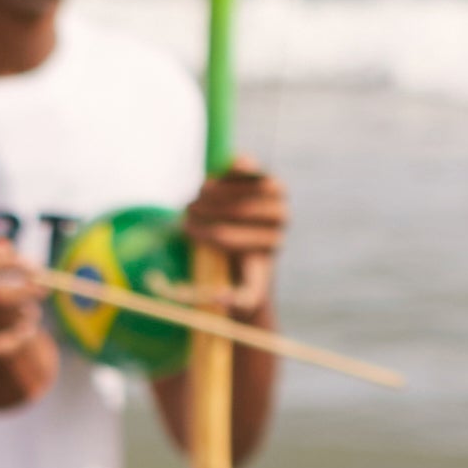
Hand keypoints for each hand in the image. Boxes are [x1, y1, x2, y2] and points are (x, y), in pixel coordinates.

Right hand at [180, 160, 288, 313]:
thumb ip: (239, 300)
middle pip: (241, 210)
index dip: (208, 232)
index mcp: (275, 242)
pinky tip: (211, 177)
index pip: (240, 235)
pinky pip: (246, 167)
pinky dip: (227, 170)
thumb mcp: (245, 291)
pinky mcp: (263, 173)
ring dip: (211, 192)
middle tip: (186, 213)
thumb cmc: (241, 265)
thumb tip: (218, 298)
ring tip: (192, 200)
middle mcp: (282, 216)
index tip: (186, 231)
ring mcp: (275, 192)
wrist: (249, 238)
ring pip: (240, 188)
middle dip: (207, 211)